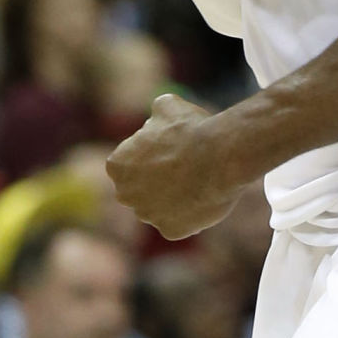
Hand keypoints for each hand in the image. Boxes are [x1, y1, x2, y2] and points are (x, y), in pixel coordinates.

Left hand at [106, 94, 243, 240]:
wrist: (220, 157)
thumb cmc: (192, 129)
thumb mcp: (168, 106)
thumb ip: (156, 113)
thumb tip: (157, 115)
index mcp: (117, 165)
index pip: (128, 164)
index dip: (150, 155)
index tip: (168, 150)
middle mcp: (126, 194)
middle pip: (140, 189)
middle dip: (156, 182)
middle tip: (181, 167)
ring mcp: (148, 215)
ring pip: (158, 208)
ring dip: (172, 199)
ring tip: (197, 180)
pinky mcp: (170, 231)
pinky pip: (178, 223)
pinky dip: (189, 215)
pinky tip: (203, 198)